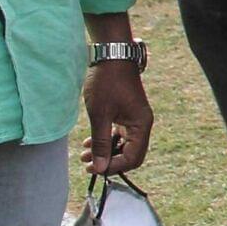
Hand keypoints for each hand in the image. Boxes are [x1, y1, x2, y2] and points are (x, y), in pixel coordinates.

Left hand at [82, 61, 152, 176]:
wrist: (112, 57)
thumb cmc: (107, 83)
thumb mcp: (100, 115)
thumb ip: (100, 143)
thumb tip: (99, 168)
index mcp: (141, 126)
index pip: (133, 158)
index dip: (113, 166)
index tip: (93, 168)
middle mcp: (142, 125)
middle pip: (131, 155)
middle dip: (109, 161)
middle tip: (88, 164)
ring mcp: (135, 120)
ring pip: (124, 146)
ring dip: (106, 152)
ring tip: (84, 155)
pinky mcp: (127, 115)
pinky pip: (120, 135)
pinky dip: (106, 141)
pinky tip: (89, 142)